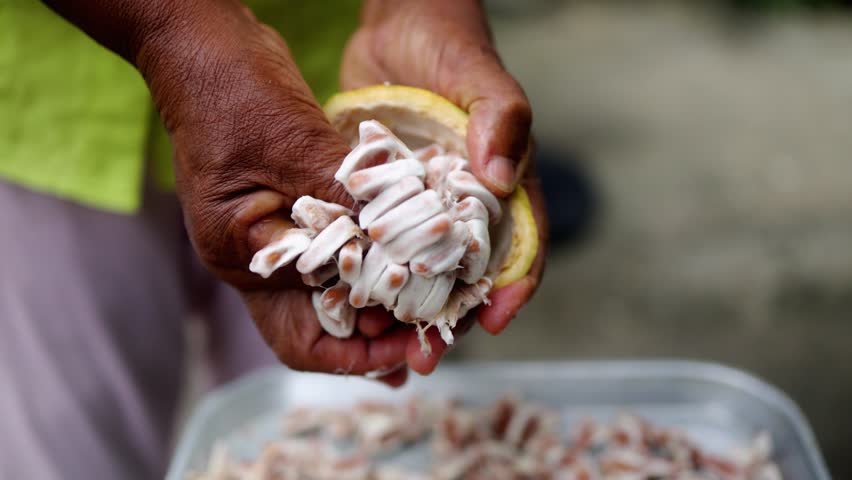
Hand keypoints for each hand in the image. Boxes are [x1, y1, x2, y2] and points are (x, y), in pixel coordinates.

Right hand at [126, 1, 413, 383]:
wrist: (205, 46)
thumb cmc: (231, 89)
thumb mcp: (292, 143)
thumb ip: (342, 196)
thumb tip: (397, 243)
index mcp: (240, 254)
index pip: (301, 337)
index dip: (359, 354)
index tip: (410, 346)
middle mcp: (255, 257)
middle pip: (320, 327)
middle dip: (374, 338)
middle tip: (429, 332)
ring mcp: (271, 235)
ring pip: (332, 293)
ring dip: (379, 301)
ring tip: (430, 304)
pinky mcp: (291, 209)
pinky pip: (338, 251)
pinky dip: (372, 260)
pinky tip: (409, 259)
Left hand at [341, 0, 546, 366]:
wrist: (396, 22)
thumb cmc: (449, 45)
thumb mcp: (481, 77)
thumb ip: (502, 118)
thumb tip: (501, 179)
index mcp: (502, 185)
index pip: (520, 246)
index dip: (512, 287)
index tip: (493, 318)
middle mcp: (464, 204)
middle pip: (465, 275)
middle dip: (448, 319)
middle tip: (422, 357)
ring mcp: (422, 205)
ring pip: (419, 271)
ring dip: (405, 311)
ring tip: (381, 345)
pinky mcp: (383, 198)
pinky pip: (380, 245)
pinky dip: (370, 277)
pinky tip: (349, 302)